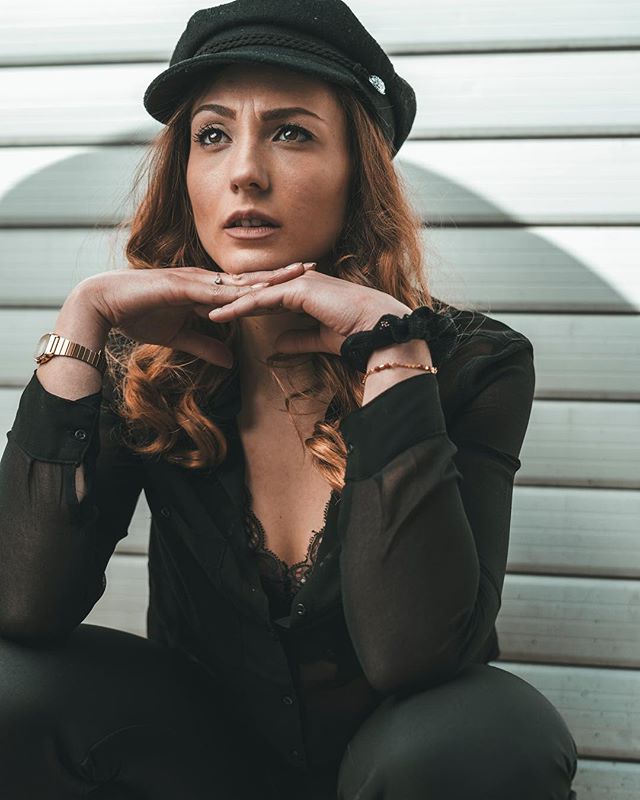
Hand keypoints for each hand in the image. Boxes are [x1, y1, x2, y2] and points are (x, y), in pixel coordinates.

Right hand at [75, 262, 310, 367]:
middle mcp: (204, 279)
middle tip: (313, 267)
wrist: (103, 304)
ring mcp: (193, 280)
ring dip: (265, 278)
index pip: (246, 286)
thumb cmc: (138, 315)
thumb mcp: (180, 337)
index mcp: (206, 288)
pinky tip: (253, 294)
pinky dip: (233, 293)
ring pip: (237, 280)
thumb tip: (232, 362)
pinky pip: (211, 292)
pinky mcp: (178, 286)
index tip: (301, 281)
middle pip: (250, 277)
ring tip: (293, 275)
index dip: (274, 283)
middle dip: (281, 273)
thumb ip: (207, 347)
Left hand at [206, 265, 410, 356]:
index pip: (268, 294)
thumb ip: (298, 339)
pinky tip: (221, 314)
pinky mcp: (299, 290)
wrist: (378, 331)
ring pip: (255, 291)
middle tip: (200, 304)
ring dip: (228, 300)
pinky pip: (263, 299)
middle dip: (229, 296)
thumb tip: (277, 345)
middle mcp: (301, 281)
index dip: (244, 302)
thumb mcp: (319, 339)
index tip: (221, 311)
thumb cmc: (357, 335)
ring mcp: (300, 282)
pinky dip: (240, 307)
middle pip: (256, 288)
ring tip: (200, 308)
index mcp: (307, 290)